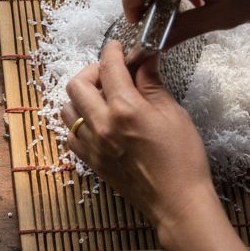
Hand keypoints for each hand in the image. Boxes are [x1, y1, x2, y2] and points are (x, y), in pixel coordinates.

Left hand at [61, 42, 217, 232]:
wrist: (177, 203)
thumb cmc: (182, 159)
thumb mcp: (173, 114)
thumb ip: (152, 85)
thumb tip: (144, 61)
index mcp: (125, 110)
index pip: (108, 67)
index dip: (112, 51)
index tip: (117, 47)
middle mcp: (102, 125)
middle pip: (76, 84)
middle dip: (92, 71)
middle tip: (110, 74)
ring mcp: (92, 145)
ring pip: (67, 108)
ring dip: (82, 97)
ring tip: (104, 99)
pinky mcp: (90, 161)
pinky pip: (70, 134)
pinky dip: (79, 123)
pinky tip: (99, 123)